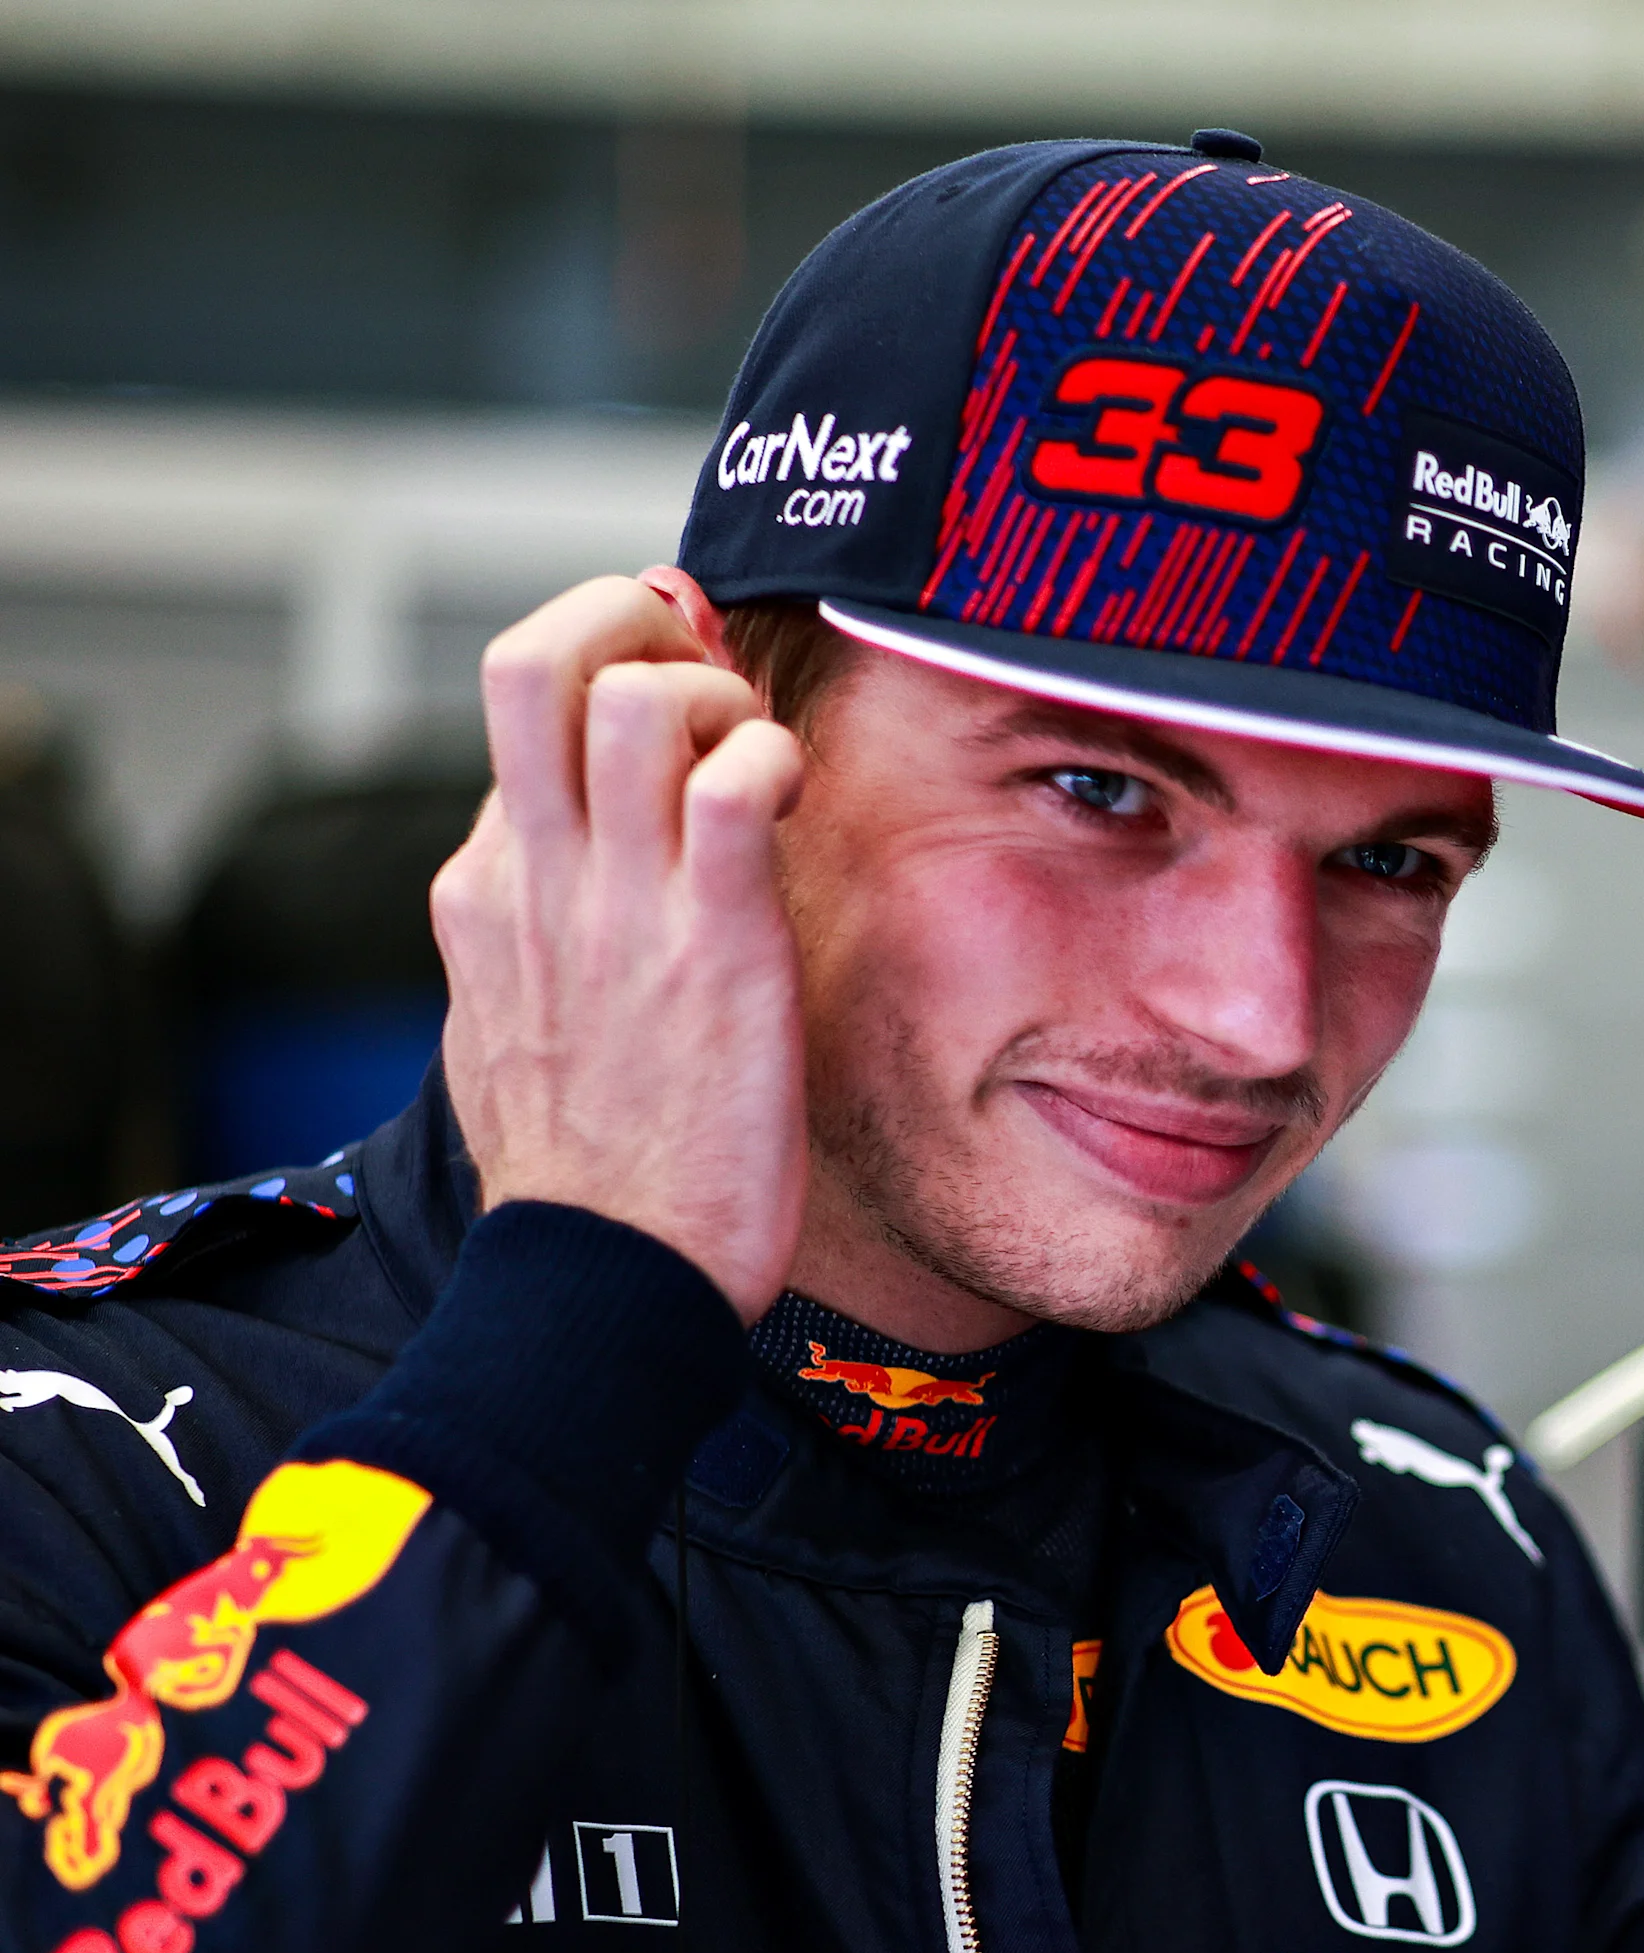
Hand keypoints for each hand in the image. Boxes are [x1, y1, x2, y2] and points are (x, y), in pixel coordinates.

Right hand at [432, 574, 808, 1322]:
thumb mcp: (511, 1038)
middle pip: (532, 657)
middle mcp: (537, 877)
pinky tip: (796, 799)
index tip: (675, 714)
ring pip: (635, 695)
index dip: (600, 682)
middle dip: (627, 620)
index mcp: (485, 894)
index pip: (517, 722)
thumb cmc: (590, 1179)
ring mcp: (620, 906)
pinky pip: (738, 783)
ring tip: (756, 750)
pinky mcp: (714, 944)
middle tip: (703, 673)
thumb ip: (527, 951)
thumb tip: (555, 894)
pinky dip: (776, 758)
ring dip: (718, 691)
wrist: (605, 1280)